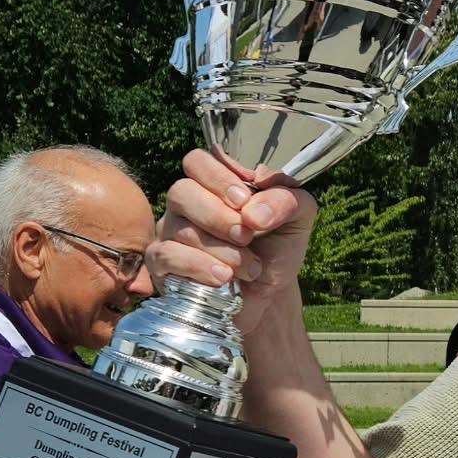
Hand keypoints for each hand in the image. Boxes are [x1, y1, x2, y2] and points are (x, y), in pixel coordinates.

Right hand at [148, 148, 317, 334]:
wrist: (270, 296)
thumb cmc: (277, 250)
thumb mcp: (297, 219)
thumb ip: (286, 198)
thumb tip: (254, 201)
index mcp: (215, 184)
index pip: (197, 161)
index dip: (218, 178)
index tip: (243, 200)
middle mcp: (187, 204)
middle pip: (182, 192)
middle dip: (219, 216)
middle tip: (247, 236)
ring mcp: (170, 233)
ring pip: (180, 229)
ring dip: (223, 251)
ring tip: (250, 268)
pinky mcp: (161, 264)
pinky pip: (167, 256)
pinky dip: (200, 267)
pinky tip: (224, 277)